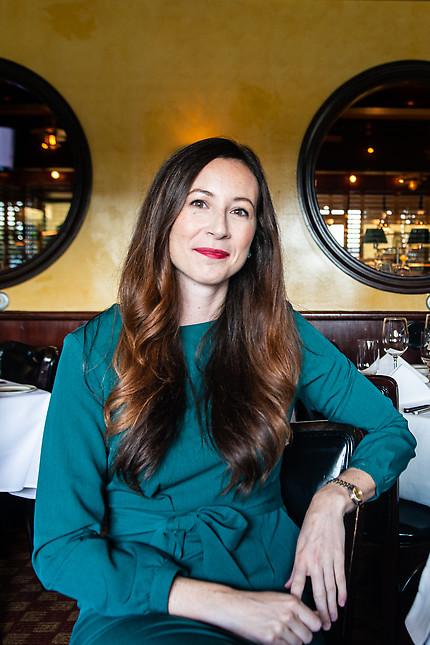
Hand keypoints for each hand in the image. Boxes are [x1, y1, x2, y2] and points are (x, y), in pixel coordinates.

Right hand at [169, 577, 321, 644]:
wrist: (234, 606)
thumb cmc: (257, 601)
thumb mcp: (279, 598)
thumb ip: (298, 608)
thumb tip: (318, 617)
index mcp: (292, 602)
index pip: (316, 622)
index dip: (313, 627)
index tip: (308, 627)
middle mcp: (289, 615)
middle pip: (309, 636)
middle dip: (302, 636)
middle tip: (291, 631)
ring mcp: (280, 628)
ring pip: (298, 644)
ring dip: (291, 641)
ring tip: (279, 632)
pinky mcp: (271, 639)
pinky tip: (273, 637)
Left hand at [285, 486, 347, 630]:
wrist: (326, 510)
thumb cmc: (310, 526)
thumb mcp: (298, 545)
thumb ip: (295, 568)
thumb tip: (289, 585)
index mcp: (301, 559)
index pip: (299, 585)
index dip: (299, 602)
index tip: (301, 616)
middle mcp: (314, 562)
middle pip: (318, 592)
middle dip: (320, 611)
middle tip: (322, 626)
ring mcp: (328, 560)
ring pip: (331, 588)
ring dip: (332, 605)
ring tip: (332, 619)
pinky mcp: (339, 556)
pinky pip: (341, 578)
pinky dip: (342, 591)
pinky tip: (342, 602)